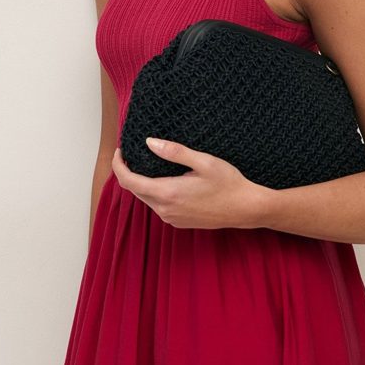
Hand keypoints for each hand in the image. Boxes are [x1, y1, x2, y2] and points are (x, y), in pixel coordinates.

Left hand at [110, 137, 263, 229]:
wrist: (246, 208)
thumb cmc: (228, 183)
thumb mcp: (203, 161)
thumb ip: (175, 152)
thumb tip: (149, 142)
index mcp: (167, 193)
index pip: (129, 181)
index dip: (119, 166)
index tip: (119, 151)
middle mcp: (165, 210)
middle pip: (135, 190)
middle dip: (129, 172)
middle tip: (132, 153)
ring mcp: (171, 218)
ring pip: (146, 198)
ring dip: (142, 182)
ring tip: (147, 163)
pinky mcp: (178, 222)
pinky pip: (158, 206)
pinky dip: (154, 192)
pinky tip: (164, 180)